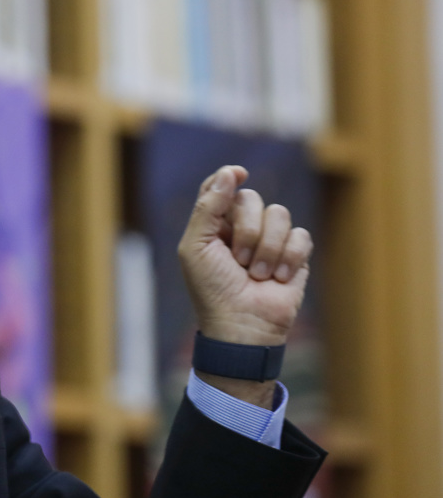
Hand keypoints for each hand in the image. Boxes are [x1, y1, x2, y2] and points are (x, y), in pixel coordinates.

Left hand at [177, 166, 312, 404]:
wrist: (242, 325)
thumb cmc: (212, 289)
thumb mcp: (196, 247)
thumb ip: (208, 207)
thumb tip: (230, 172)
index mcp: (213, 225)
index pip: (221, 188)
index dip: (228, 177)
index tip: (238, 173)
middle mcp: (242, 228)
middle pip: (251, 198)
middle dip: (246, 229)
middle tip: (238, 259)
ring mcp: (270, 241)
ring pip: (279, 214)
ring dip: (267, 247)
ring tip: (257, 274)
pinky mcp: (295, 255)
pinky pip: (300, 235)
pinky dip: (289, 257)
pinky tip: (279, 278)